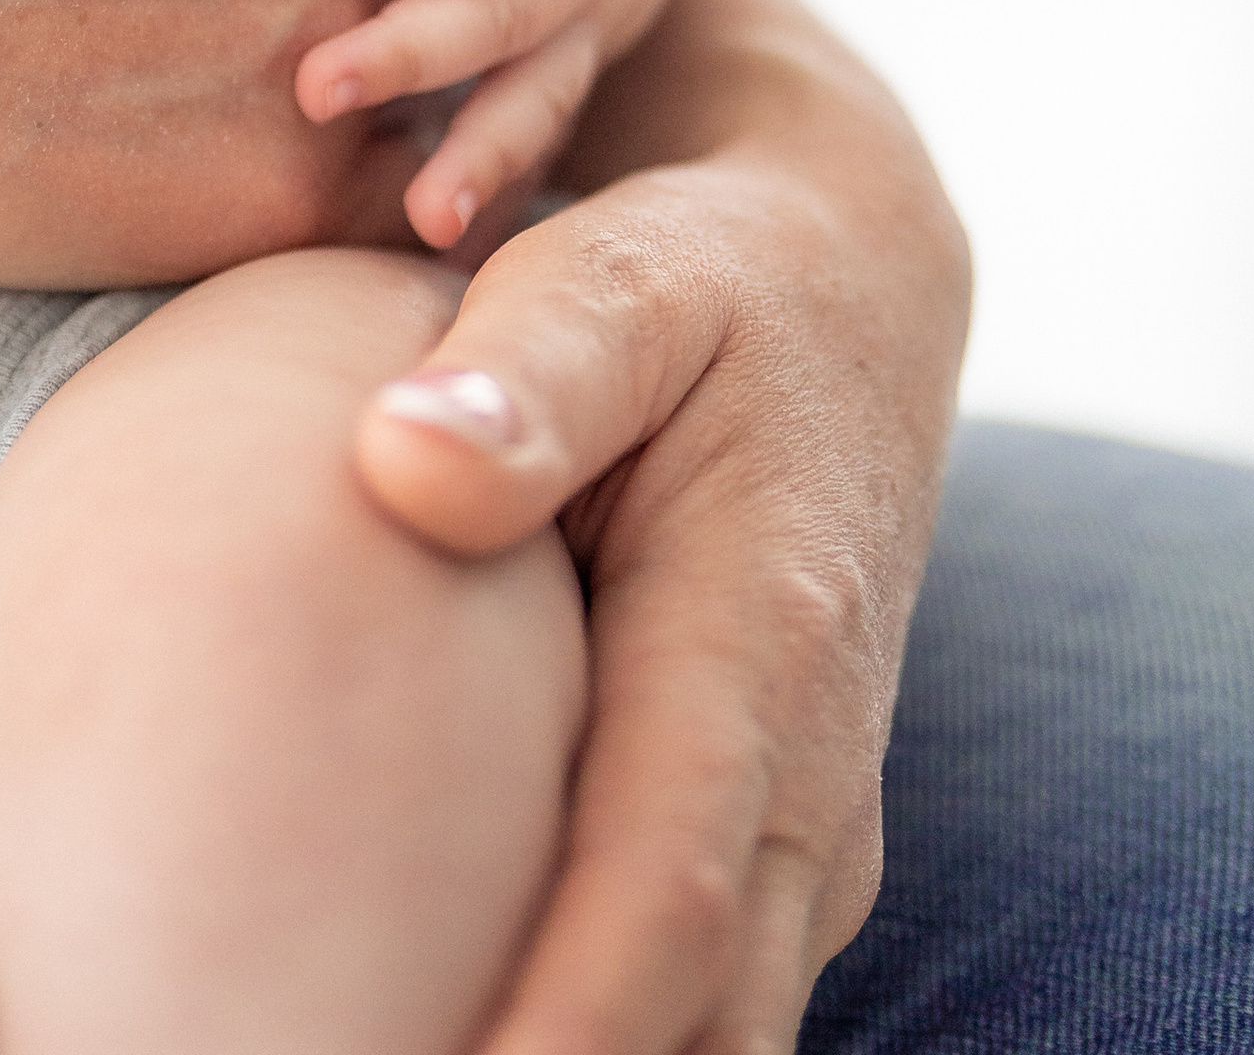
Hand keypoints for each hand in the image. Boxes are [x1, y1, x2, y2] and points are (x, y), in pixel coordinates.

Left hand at [292, 0, 712, 250]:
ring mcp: (592, 26)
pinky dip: (496, 188)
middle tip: (314, 87)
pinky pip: (538, 133)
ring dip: (478, 159)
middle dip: (416, 57)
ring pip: (539, 97)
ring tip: (418, 214)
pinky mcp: (568, 67)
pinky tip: (439, 245)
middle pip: (514, 18)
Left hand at [354, 0, 970, 1054]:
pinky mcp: (774, 860)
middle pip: (695, 1027)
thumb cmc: (702, 279)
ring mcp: (806, 837)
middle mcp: (812, 777)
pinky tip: (433, 1030)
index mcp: (763, 642)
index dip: (556, 1029)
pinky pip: (701, 1011)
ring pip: (712, 1040)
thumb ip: (529, 370)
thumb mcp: (623, 275)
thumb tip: (401, 465)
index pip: (667, 894)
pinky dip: (595, 1042)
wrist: (852, 293)